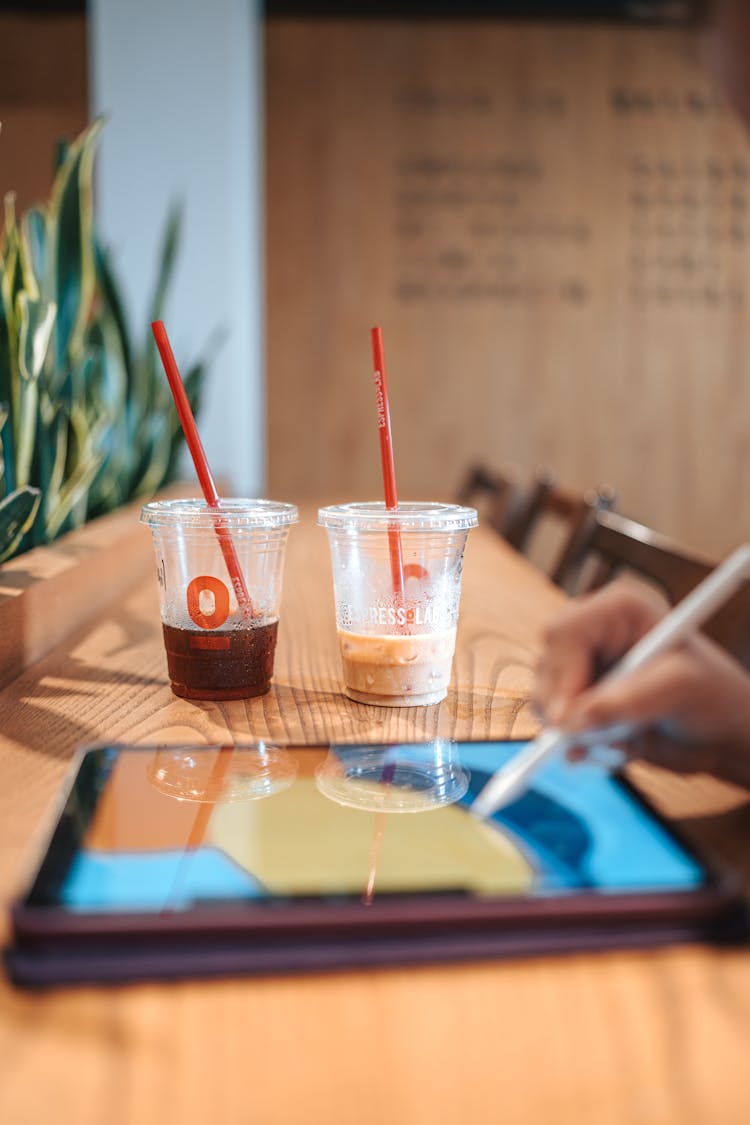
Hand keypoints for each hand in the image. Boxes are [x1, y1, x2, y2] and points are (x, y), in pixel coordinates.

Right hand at [534, 582, 749, 789]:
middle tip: (583, 742)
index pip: (565, 632)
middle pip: (546, 666)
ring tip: (623, 741)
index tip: (566, 718)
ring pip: (546, 700)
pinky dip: (580, 745)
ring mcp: (584, 669)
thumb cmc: (713, 696)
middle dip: (563, 709)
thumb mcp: (679, 691)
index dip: (560, 674)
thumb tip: (573, 721)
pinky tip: (615, 749)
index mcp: (618, 610)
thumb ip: (625, 703)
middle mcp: (594, 634)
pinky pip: (557, 726)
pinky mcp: (580, 701)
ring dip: (578, 732)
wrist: (721, 732)